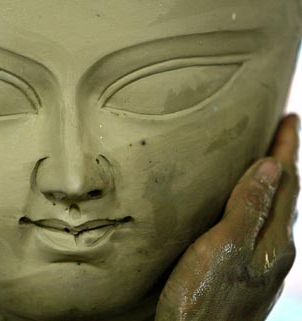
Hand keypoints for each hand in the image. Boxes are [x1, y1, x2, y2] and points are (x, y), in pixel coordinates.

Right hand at [155, 114, 299, 320]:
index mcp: (272, 240)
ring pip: (277, 216)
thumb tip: (270, 166)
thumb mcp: (223, 247)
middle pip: (287, 197)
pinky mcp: (249, 278)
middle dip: (285, 163)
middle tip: (281, 135)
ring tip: (269, 166)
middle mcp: (276, 252)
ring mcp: (264, 267)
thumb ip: (248, 207)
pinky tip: (251, 214)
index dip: (285, 148)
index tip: (289, 118)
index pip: (285, 182)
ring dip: (276, 185)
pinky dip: (263, 209)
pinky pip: (264, 231)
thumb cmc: (202, 299)